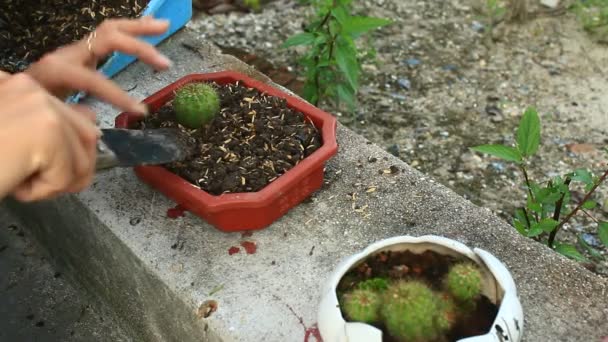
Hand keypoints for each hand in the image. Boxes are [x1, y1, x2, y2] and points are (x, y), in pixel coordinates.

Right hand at [0, 74, 100, 200]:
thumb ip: (52, 126)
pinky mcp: (46, 130)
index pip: (78, 96)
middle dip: (74, 168)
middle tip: (38, 182)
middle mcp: (31, 87)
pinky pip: (67, 176)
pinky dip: (44, 191)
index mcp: (21, 85)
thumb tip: (92, 119)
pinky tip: (17, 184)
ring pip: (82, 158)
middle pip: (87, 134)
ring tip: (20, 180)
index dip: (111, 97)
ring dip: (56, 183)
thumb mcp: (19, 139)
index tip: (138, 107)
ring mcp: (41, 106)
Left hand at [25, 16, 170, 113]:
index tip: (141, 112)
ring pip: (110, 29)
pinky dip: (131, 29)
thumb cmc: (33, 106)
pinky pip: (108, 34)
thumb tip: (95, 122)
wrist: (19, 93)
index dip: (118, 95)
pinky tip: (150, 26)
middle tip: (165, 62)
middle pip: (107, 38)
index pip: (95, 79)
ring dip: (139, 27)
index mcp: (59, 69)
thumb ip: (70, 118)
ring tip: (164, 26)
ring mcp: (76, 49)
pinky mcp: (82, 51)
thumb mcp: (47, 115)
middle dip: (138, 48)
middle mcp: (69, 52)